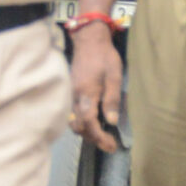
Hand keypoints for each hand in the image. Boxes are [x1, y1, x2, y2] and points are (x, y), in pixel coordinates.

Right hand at [69, 22, 123, 152]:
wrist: (88, 41)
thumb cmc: (104, 57)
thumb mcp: (115, 76)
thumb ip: (112, 99)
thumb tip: (111, 121)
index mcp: (87, 94)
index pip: (89, 123)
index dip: (99, 137)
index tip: (111, 145)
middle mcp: (75, 97)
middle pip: (79, 127)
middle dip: (93, 138)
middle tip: (109, 144)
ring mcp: (70, 95)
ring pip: (74, 122)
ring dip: (87, 132)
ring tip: (102, 136)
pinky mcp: (70, 93)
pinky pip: (73, 114)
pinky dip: (82, 123)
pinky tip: (93, 122)